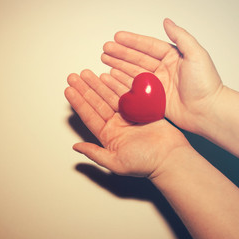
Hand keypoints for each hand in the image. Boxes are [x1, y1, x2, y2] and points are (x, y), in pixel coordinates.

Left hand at [65, 69, 189, 177]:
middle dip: (85, 89)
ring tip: (87, 73)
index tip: (68, 90)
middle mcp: (116, 124)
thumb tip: (76, 147)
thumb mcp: (116, 162)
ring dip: (98, 84)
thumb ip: (95, 153)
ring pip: (110, 95)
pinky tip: (108, 75)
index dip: (78, 103)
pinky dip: (118, 83)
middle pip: (97, 102)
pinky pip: (128, 93)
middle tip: (74, 76)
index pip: (89, 116)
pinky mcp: (142, 108)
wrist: (170, 158)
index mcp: (108, 135)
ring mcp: (129, 115)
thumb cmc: (145, 163)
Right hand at [101, 18, 222, 134]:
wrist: (208, 111)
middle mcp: (163, 70)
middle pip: (137, 59)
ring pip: (133, 72)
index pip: (148, 46)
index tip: (117, 37)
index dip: (132, 41)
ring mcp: (157, 85)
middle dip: (120, 53)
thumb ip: (181, 36)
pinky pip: (134, 89)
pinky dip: (121, 83)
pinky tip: (112, 77)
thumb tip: (167, 21)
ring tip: (104, 60)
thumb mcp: (196, 54)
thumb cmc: (206, 84)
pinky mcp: (153, 99)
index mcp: (172, 57)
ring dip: (118, 66)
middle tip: (106, 49)